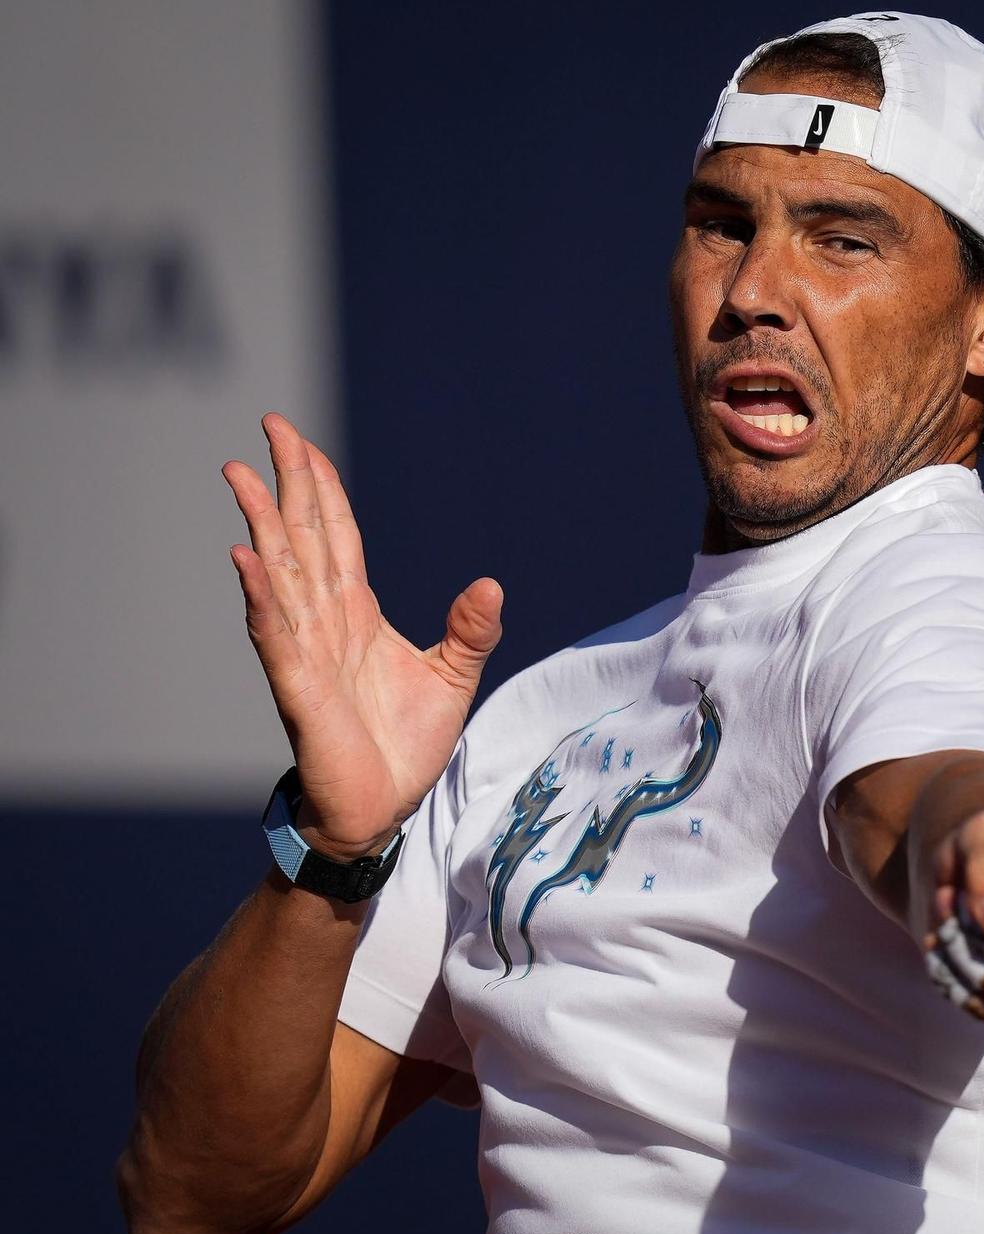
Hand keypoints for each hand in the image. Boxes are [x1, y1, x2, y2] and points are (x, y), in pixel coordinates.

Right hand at [223, 413, 501, 858]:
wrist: (382, 808)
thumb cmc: (404, 744)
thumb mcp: (452, 676)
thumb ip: (470, 629)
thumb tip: (492, 584)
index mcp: (357, 613)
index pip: (336, 536)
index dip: (322, 488)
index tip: (302, 443)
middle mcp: (324, 622)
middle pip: (303, 538)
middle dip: (287, 482)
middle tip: (268, 425)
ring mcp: (306, 652)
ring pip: (281, 574)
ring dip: (262, 525)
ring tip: (240, 475)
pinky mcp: (299, 688)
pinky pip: (276, 635)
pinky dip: (262, 598)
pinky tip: (246, 559)